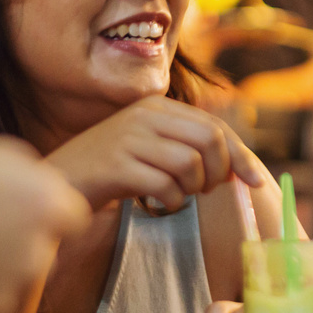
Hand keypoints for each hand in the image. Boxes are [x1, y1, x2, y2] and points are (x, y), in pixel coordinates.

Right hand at [0, 129, 89, 312]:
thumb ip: (7, 169)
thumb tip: (29, 175)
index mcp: (42, 198)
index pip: (70, 215)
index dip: (40, 212)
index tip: (11, 208)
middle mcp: (35, 248)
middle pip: (39, 249)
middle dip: (12, 241)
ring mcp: (4, 289)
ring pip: (6, 280)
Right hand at [46, 97, 264, 212]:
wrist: (57, 182)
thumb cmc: (109, 171)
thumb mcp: (148, 147)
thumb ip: (184, 146)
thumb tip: (237, 166)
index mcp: (156, 107)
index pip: (215, 127)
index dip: (241, 156)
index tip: (255, 182)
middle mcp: (144, 115)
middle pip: (210, 141)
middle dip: (218, 173)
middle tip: (204, 191)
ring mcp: (128, 138)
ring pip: (191, 163)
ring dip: (192, 189)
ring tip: (176, 196)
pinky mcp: (116, 166)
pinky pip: (165, 185)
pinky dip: (171, 200)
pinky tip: (159, 204)